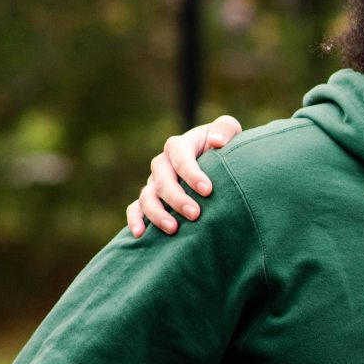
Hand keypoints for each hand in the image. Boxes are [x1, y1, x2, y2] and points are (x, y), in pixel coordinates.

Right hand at [126, 115, 240, 236]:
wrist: (216, 159)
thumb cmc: (224, 145)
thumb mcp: (229, 130)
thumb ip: (225, 129)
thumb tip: (216, 142)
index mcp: (179, 145)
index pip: (179, 156)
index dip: (191, 173)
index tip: (208, 190)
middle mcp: (162, 163)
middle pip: (162, 180)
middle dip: (177, 198)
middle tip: (195, 214)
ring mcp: (154, 181)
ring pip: (147, 196)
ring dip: (157, 213)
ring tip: (173, 228)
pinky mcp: (150, 197)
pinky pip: (136, 208)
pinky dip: (135, 219)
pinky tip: (140, 234)